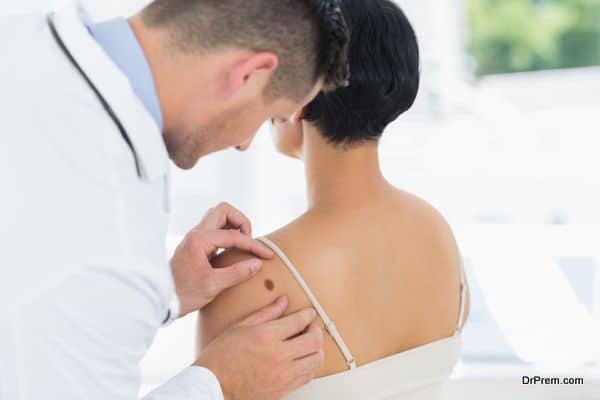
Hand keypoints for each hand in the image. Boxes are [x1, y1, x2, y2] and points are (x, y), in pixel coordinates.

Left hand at [171, 202, 273, 316]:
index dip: (254, 245)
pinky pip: (213, 229)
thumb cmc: (183, 294)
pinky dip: (226, 233)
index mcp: (199, 240)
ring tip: (242, 244)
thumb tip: (257, 263)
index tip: (266, 255)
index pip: (234, 235)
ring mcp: (194, 238)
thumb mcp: (213, 286)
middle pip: (223, 211)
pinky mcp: (194, 244)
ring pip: (217, 217)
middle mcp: (195, 234)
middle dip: (242, 221)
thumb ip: (237, 273)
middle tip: (249, 240)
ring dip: (233, 225)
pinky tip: (232, 250)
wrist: (161, 300)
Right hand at [195, 297, 324, 399]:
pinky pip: (306, 377)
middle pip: (314, 341)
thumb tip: (283, 302)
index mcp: (267, 336)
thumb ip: (266, 313)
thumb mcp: (240, 327)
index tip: (309, 313)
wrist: (212, 385)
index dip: (308, 315)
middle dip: (316, 331)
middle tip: (312, 328)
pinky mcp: (282, 390)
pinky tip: (303, 361)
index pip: (299, 321)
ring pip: (315, 361)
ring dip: (316, 350)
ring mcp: (282, 376)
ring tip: (310, 344)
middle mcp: (278, 356)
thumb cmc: (221, 357)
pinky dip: (310, 366)